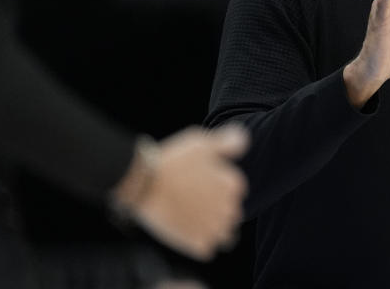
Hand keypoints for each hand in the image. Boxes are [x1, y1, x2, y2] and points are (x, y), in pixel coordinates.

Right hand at [114, 124, 249, 260]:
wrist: (145, 184)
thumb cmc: (173, 160)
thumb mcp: (203, 142)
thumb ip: (228, 142)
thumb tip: (245, 139)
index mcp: (234, 185)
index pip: (234, 190)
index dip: (217, 186)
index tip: (199, 183)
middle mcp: (230, 208)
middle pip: (231, 213)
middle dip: (217, 209)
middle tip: (193, 201)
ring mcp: (215, 228)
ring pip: (225, 234)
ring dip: (213, 228)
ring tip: (192, 219)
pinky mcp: (199, 245)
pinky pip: (207, 248)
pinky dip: (198, 242)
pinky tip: (185, 230)